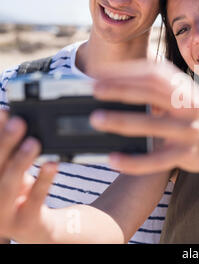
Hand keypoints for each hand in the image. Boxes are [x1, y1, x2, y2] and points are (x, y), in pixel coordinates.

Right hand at [0, 111, 57, 242]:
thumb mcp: (16, 171)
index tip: (4, 110)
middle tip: (18, 121)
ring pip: (7, 186)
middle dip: (4, 142)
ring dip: (20, 162)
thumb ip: (14, 150)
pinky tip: (53, 164)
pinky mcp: (24, 224)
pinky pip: (33, 202)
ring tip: (34, 142)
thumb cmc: (24, 193)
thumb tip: (18, 117)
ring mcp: (3, 214)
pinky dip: (43, 181)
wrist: (41, 228)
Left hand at [90, 60, 198, 174]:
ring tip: (95, 119)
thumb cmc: (194, 114)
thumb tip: (117, 81)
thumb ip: (159, 86)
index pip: (154, 73)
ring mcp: (189, 131)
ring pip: (153, 126)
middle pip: (152, 93)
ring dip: (122, 121)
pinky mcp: (187, 155)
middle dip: (121, 89)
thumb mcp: (183, 94)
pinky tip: (113, 159)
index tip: (101, 72)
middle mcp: (190, 106)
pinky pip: (156, 160)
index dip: (127, 71)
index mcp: (185, 88)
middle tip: (94, 90)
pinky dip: (133, 161)